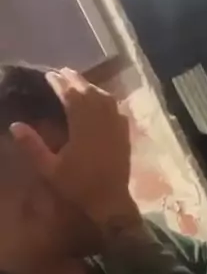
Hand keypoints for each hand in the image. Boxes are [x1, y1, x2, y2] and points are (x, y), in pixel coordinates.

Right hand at [10, 68, 134, 224]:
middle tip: (62, 72)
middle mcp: (102, 121)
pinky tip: (102, 100)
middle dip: (76, 80)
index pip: (71, 96)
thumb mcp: (50, 169)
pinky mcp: (124, 134)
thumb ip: (32, 146)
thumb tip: (15, 125)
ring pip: (105, 98)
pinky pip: (117, 109)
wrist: (110, 201)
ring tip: (79, 82)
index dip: (60, 83)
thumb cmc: (78, 186)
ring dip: (92, 87)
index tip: (49, 75)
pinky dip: (107, 100)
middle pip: (89, 92)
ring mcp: (116, 127)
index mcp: (83, 127)